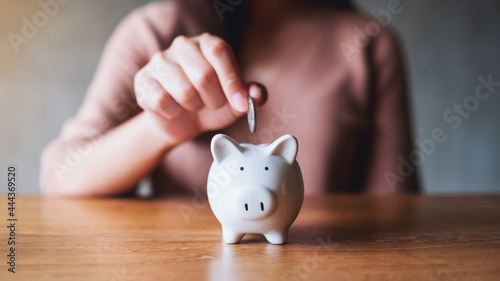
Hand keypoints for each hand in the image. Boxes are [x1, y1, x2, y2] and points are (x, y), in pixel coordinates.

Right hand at [134, 33, 266, 144]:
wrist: (179, 124)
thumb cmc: (209, 107)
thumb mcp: (234, 103)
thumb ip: (250, 96)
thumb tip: (256, 94)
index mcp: (207, 43)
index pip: (220, 51)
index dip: (232, 81)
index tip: (239, 103)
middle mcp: (183, 45)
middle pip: (204, 74)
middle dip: (214, 100)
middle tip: (211, 104)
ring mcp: (160, 61)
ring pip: (184, 91)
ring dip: (194, 107)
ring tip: (193, 106)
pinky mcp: (143, 80)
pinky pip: (162, 101)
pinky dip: (174, 113)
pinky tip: (175, 110)